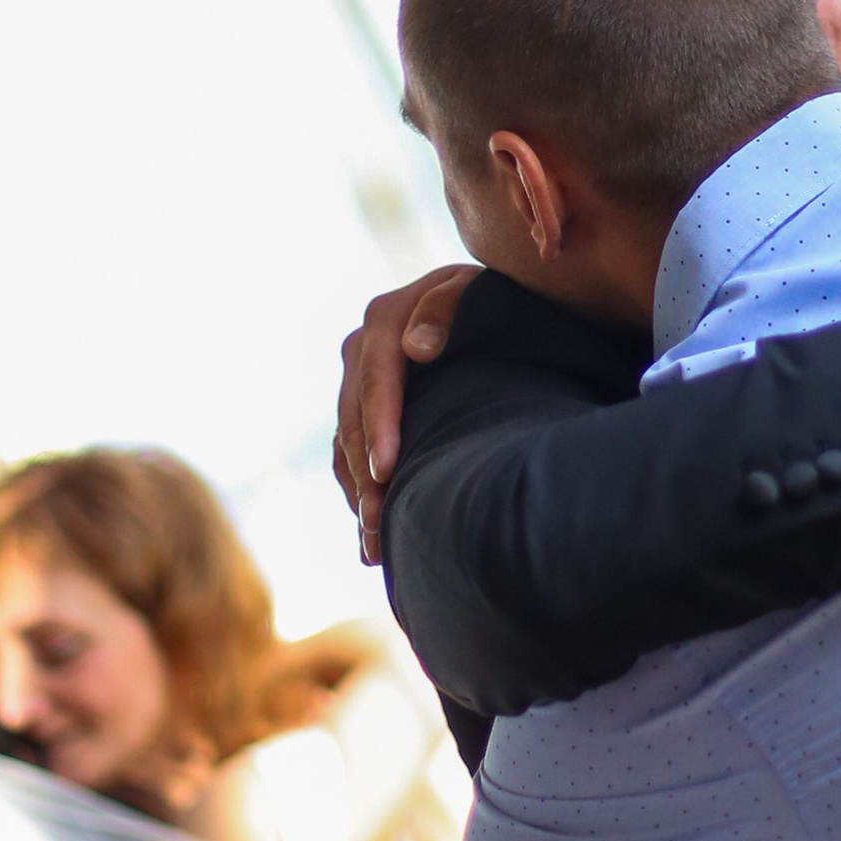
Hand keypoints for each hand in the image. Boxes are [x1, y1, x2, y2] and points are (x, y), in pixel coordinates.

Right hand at [336, 265, 481, 559]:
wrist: (493, 307)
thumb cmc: (494, 300)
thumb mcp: (477, 293)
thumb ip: (447, 308)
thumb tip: (417, 347)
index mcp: (386, 319)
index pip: (376, 379)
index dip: (378, 427)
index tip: (386, 471)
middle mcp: (362, 350)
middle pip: (352, 420)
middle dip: (364, 476)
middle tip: (378, 525)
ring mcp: (360, 383)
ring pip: (345, 445)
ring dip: (358, 495)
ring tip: (374, 547)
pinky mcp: (365, 410)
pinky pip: (349, 456)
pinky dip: (359, 493)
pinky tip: (373, 538)